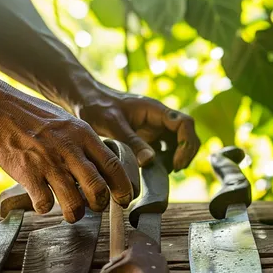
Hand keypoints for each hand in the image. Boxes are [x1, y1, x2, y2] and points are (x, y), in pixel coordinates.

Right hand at [0, 89, 133, 221]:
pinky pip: (44, 203)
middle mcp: (70, 150)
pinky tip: (43, 202)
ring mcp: (48, 163)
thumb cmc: (35, 117)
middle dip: (100, 204)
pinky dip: (45, 208)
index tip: (125, 199)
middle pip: (98, 188)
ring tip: (72, 212)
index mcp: (84, 135)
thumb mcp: (68, 123)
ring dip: (75, 213)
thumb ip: (85, 144)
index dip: (123, 187)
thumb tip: (102, 167)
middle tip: (96, 206)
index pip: (113, 166)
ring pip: (73, 202)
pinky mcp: (27, 173)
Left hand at [77, 85, 199, 170]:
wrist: (85, 101)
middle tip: (174, 170)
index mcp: (155, 110)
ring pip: (177, 144)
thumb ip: (132, 142)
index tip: (176, 162)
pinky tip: (151, 170)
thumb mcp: (112, 124)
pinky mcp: (148, 138)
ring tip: (160, 172)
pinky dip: (164, 161)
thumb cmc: (97, 107)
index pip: (185, 123)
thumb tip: (150, 161)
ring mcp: (155, 128)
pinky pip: (164, 150)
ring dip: (176, 158)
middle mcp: (160, 119)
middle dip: (185, 153)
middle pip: (187, 135)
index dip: (186, 143)